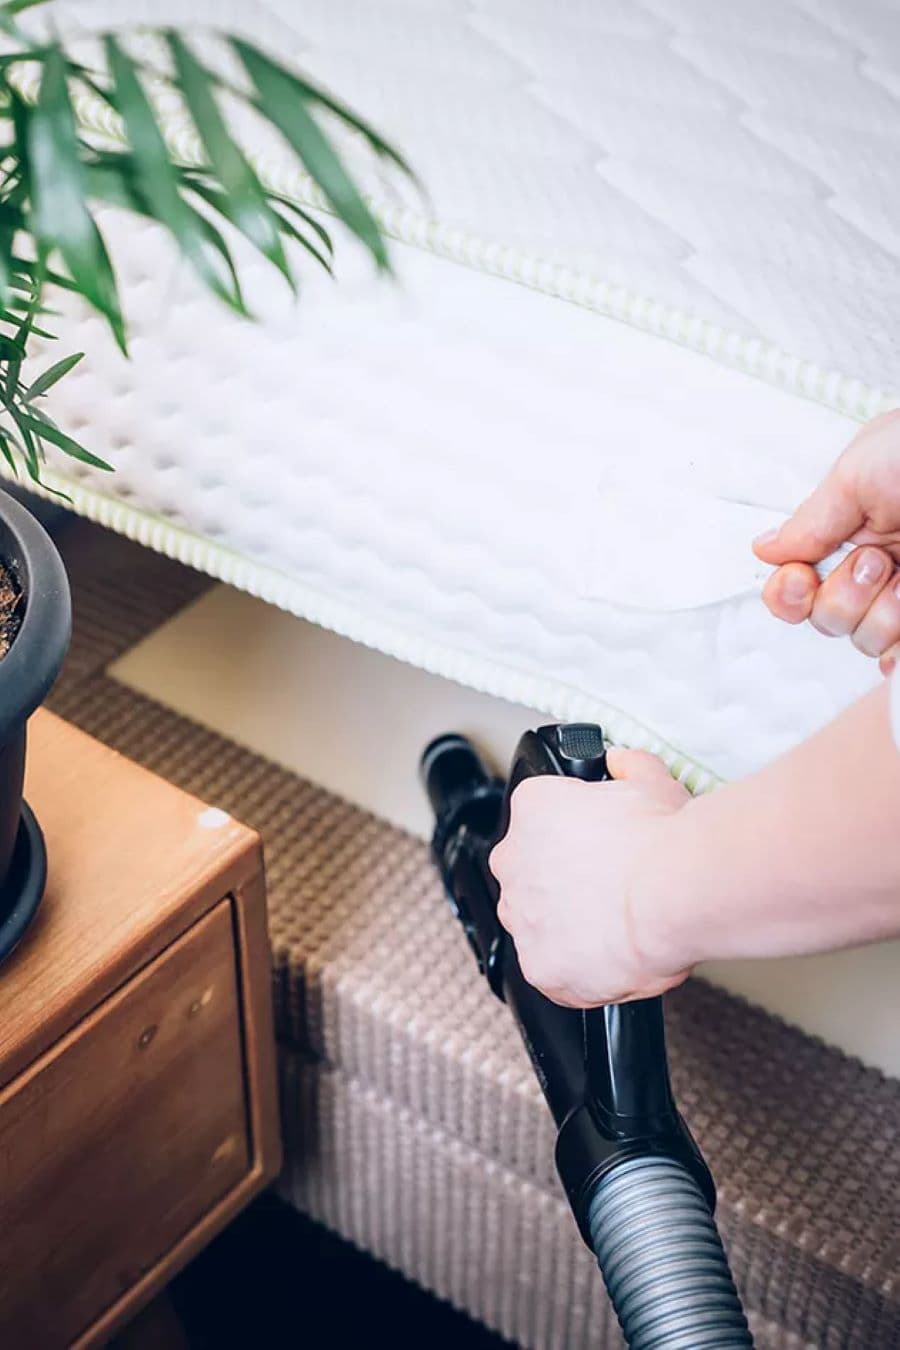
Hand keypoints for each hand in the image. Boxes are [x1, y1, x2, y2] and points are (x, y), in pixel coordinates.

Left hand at [489, 749, 694, 1007]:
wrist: (673, 892)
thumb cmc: (662, 838)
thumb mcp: (651, 780)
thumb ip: (629, 767)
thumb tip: (623, 763)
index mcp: (533, 808)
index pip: (541, 821)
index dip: (576, 837)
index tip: (602, 848)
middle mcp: (513, 860)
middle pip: (532, 873)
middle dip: (565, 883)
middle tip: (610, 890)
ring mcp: (521, 915)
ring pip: (539, 924)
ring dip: (568, 927)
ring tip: (616, 929)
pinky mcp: (538, 966)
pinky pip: (553, 972)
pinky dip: (579, 972)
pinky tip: (612, 960)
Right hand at [753, 409, 899, 673]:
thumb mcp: (859, 474)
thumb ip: (811, 520)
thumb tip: (764, 548)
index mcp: (852, 536)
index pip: (796, 587)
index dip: (787, 595)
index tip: (797, 578)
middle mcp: (879, 571)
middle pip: (827, 620)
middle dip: (844, 596)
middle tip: (879, 560)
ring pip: (866, 640)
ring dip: (883, 613)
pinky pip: (899, 660)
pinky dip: (897, 655)